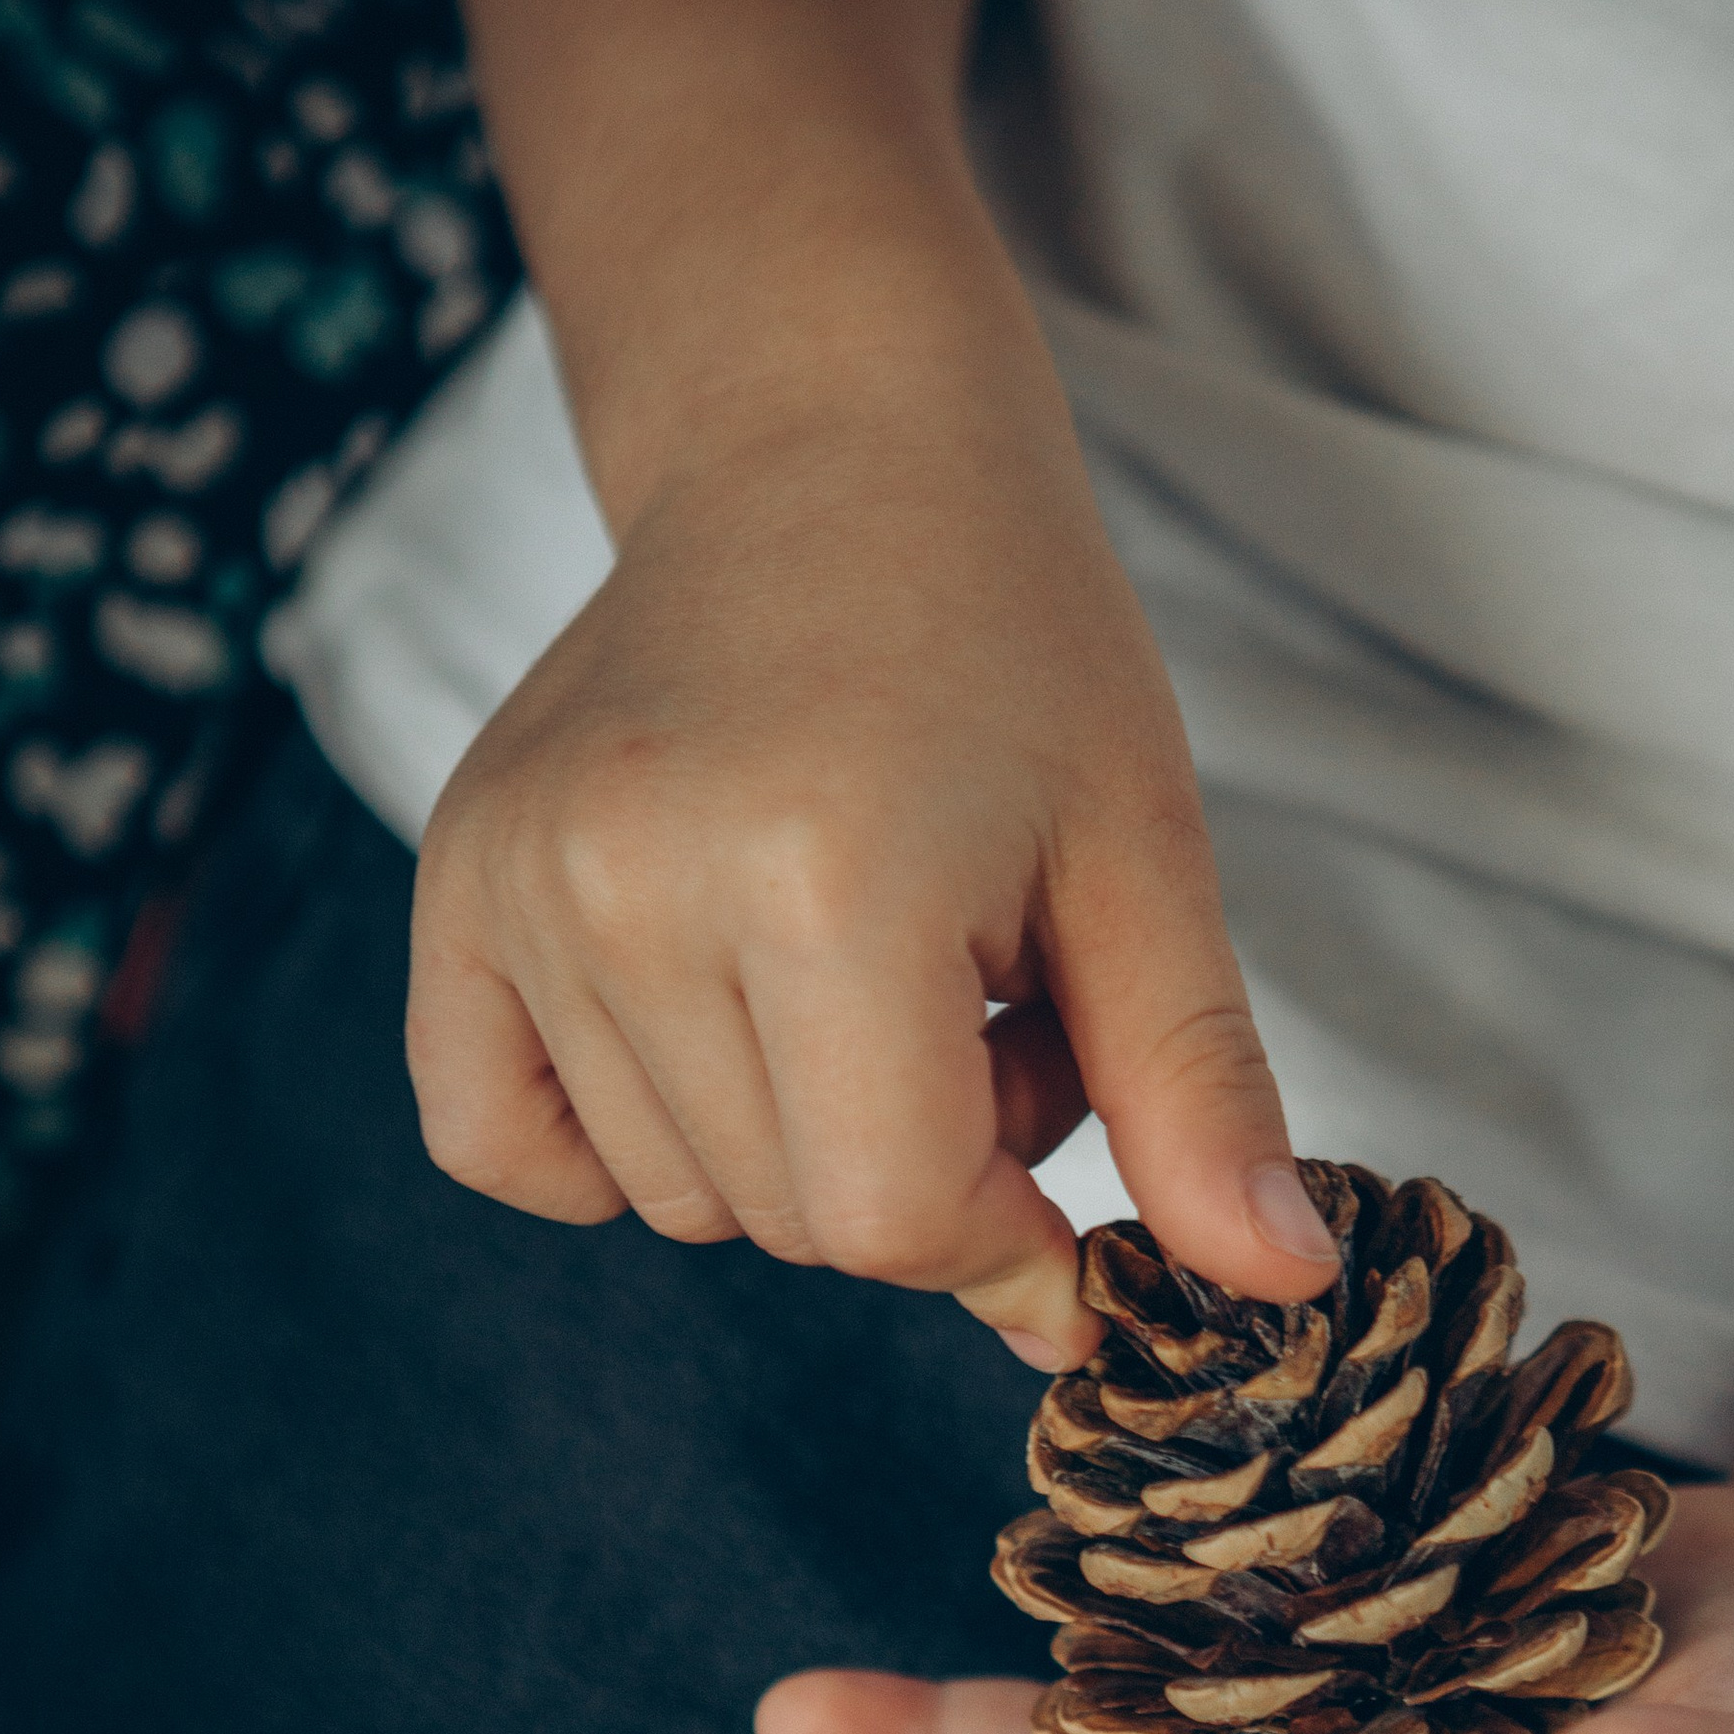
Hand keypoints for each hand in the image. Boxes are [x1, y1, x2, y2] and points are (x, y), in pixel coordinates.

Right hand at [404, 337, 1337, 1364]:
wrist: (828, 446)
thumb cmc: (1009, 635)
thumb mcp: (1144, 858)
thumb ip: (1196, 1092)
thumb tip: (1279, 1287)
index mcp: (823, 881)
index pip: (895, 1221)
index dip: (1007, 1238)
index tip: (1057, 1135)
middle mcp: (635, 887)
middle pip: (792, 1222)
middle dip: (922, 1168)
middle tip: (979, 992)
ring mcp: (524, 884)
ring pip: (679, 1197)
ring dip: (800, 1143)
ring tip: (868, 969)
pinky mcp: (454, 882)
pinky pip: (500, 1143)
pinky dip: (613, 1145)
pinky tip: (713, 1026)